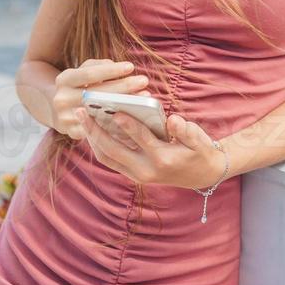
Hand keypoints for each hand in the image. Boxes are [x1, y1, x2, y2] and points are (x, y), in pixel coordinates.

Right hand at [51, 58, 150, 146]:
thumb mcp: (83, 71)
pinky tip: (134, 117)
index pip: (88, 74)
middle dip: (122, 87)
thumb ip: (99, 66)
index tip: (131, 66)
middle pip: (96, 94)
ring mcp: (65, 118)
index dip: (110, 71)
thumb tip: (116, 67)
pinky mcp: (72, 133)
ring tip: (144, 97)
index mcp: (63, 79)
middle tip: (144, 81)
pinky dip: (116, 123)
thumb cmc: (79, 85)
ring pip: (98, 112)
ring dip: (123, 106)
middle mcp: (61, 99)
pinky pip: (98, 130)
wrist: (57, 109)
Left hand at [74, 108, 226, 189]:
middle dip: (95, 131)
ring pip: (106, 158)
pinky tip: (91, 128)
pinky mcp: (132, 175)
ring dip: (92, 138)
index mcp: (163, 159)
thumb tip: (173, 120)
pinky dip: (98, 145)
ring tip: (82, 117)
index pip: (141, 139)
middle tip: (82, 111)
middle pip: (113, 151)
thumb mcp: (199, 140)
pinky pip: (109, 160)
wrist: (202, 175)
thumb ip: (186, 131)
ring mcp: (136, 175)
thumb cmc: (199, 150)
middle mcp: (145, 170)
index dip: (127, 124)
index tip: (114, 109)